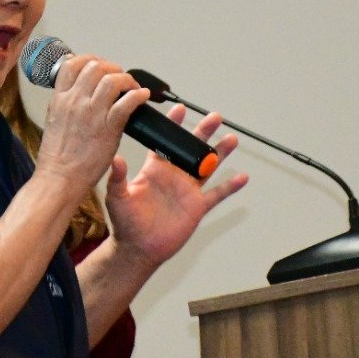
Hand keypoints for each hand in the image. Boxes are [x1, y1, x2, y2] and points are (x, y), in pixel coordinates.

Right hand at [34, 55, 148, 191]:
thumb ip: (66, 104)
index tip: (100, 66)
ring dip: (127, 80)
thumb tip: (78, 93)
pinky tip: (142, 97)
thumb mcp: (54, 120)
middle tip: (119, 78)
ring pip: (112, 80)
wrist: (59, 179)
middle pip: (96, 67)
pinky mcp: (107, 128)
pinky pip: (127, 102)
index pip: (73, 64)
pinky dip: (138, 95)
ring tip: (132, 88)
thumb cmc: (57, 156)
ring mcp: (91, 113)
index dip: (90, 60)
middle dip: (112, 68)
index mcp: (60, 99)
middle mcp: (75, 101)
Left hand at [104, 104, 245, 268]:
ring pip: (208, 167)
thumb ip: (118, 178)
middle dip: (203, 133)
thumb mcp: (117, 197)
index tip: (180, 109)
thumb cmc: (125, 223)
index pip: (165, 142)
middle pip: (191, 149)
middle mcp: (173, 176)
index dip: (173, 126)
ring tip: (231, 139)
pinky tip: (242, 177)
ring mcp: (187, 191)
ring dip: (220, 154)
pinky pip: (217, 194)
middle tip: (214, 117)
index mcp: (154, 170)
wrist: (138, 248)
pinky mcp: (197, 207)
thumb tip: (116, 159)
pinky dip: (230, 187)